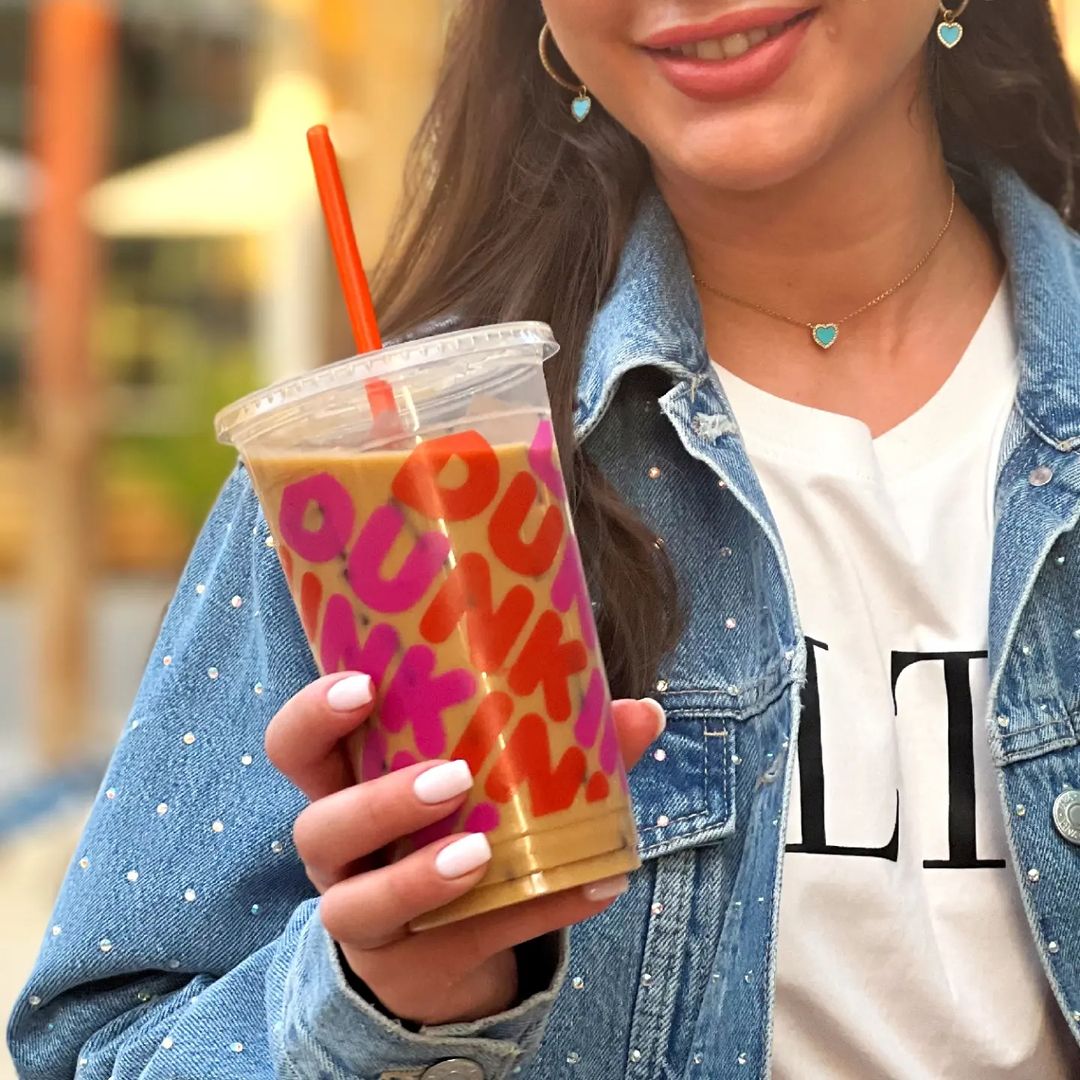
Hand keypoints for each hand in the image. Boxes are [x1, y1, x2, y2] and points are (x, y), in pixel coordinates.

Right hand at [265, 672, 664, 1025]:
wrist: (438, 939)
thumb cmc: (452, 822)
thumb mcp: (482, 775)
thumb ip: (556, 738)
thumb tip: (643, 712)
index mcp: (347, 781)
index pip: (296, 744)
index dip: (314, 714)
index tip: (364, 685)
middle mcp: (340, 850)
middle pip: (318, 825)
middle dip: (377, 801)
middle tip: (450, 777)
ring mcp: (366, 913)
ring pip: (355, 906)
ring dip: (420, 877)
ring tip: (481, 854)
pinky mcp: (415, 962)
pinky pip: (468, 942)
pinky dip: (537, 911)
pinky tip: (594, 885)